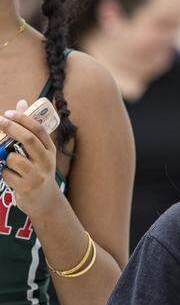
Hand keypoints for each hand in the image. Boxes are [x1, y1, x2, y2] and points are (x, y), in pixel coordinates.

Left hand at [0, 99, 61, 217]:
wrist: (45, 202)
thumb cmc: (38, 171)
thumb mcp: (39, 151)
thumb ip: (30, 128)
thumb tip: (22, 102)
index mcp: (50, 150)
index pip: (38, 129)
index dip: (23, 119)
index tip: (8, 113)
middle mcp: (46, 162)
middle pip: (28, 140)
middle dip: (11, 128)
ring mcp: (37, 176)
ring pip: (13, 158)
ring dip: (5, 157)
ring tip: (9, 163)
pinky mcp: (26, 188)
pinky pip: (6, 174)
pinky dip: (4, 173)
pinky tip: (12, 177)